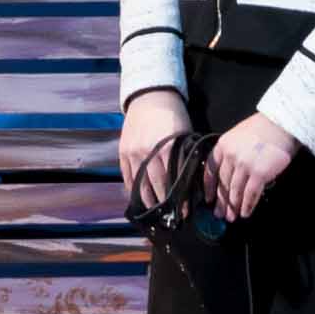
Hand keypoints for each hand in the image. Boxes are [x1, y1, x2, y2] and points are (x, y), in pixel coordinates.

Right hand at [114, 90, 189, 205]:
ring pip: (139, 184)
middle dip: (164, 204)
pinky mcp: (123, 151)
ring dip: (148, 200)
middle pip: (155, 186)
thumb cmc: (173, 115)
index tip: (184, 211)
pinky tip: (138, 198)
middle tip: (172, 217)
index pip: (173, 181)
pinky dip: (132, 188)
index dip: (179, 199)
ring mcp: (132, 152)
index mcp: (165, 149)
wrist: (150, 96)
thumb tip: (192, 181)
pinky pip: (127, 175)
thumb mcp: (184, 134)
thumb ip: (185, 157)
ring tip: (155, 212)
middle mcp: (147, 153)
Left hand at [204, 110, 301, 220]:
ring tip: (232, 217)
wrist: (282, 125)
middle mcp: (230, 156)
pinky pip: (251, 194)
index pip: (211, 170)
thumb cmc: (262, 130)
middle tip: (219, 214)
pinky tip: (245, 213)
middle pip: (223, 183)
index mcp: (223, 146)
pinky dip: (247, 205)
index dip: (209, 187)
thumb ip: (230, 153)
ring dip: (233, 206)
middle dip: (221, 201)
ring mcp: (244, 165)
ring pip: (235, 191)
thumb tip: (229, 176)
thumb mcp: (238, 136)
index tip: (208, 199)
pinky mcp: (259, 173)